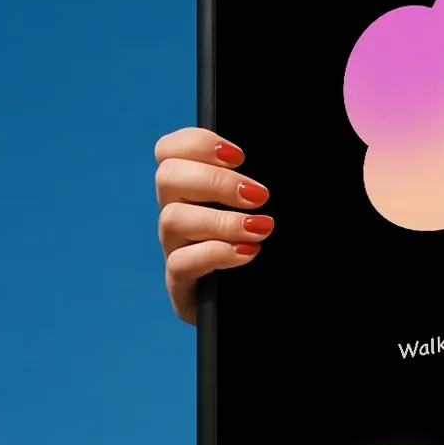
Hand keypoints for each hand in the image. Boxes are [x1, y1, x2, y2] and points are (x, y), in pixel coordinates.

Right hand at [155, 128, 273, 322]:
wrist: (272, 302)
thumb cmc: (276, 250)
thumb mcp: (269, 209)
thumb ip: (260, 185)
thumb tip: (267, 174)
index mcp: (193, 189)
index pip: (169, 150)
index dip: (196, 142)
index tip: (239, 155)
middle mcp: (177, 214)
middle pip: (167, 177)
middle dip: (215, 181)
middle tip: (260, 195)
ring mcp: (176, 250)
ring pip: (172, 219)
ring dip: (221, 220)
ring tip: (262, 228)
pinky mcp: (182, 287)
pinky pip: (181, 263)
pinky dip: (216, 254)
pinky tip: (248, 253)